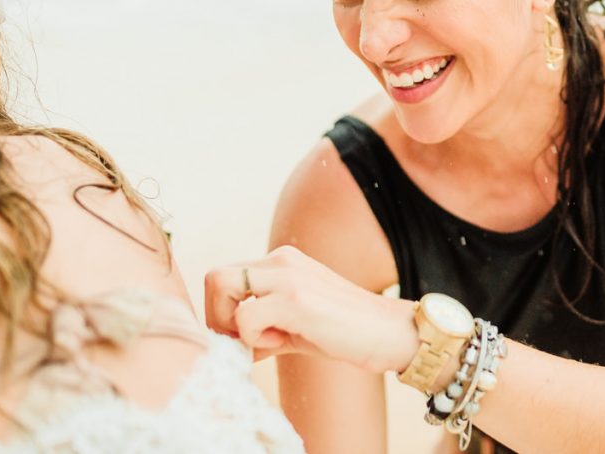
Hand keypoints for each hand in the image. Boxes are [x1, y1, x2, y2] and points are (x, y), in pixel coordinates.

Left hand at [204, 245, 417, 372]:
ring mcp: (289, 276)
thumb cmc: (345, 332)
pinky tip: (282, 344)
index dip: (222, 311)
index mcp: (283, 261)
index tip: (244, 337)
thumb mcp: (295, 322)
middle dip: (219, 317)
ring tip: (267, 341)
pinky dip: (252, 339)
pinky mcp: (296, 299)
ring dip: (233, 325)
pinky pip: (244, 316)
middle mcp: (282, 260)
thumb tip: (225, 344)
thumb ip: (261, 324)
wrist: (389, 333)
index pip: (225, 276)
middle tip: (245, 341)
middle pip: (215, 277)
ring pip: (221, 287)